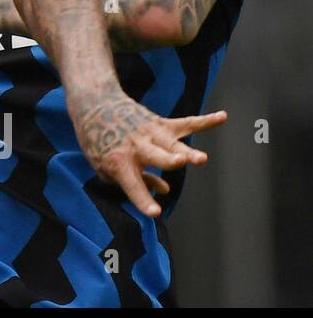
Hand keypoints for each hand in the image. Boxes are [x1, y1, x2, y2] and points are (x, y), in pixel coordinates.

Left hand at [69, 86, 227, 216]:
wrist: (94, 105)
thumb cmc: (98, 141)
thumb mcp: (104, 168)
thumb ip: (132, 182)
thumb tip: (164, 191)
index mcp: (120, 162)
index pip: (133, 186)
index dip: (144, 200)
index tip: (155, 212)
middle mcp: (137, 147)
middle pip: (157, 157)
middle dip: (168, 161)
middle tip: (178, 162)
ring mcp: (151, 134)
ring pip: (173, 144)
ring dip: (187, 152)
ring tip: (201, 159)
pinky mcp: (161, 123)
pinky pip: (187, 123)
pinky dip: (205, 120)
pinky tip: (222, 117)